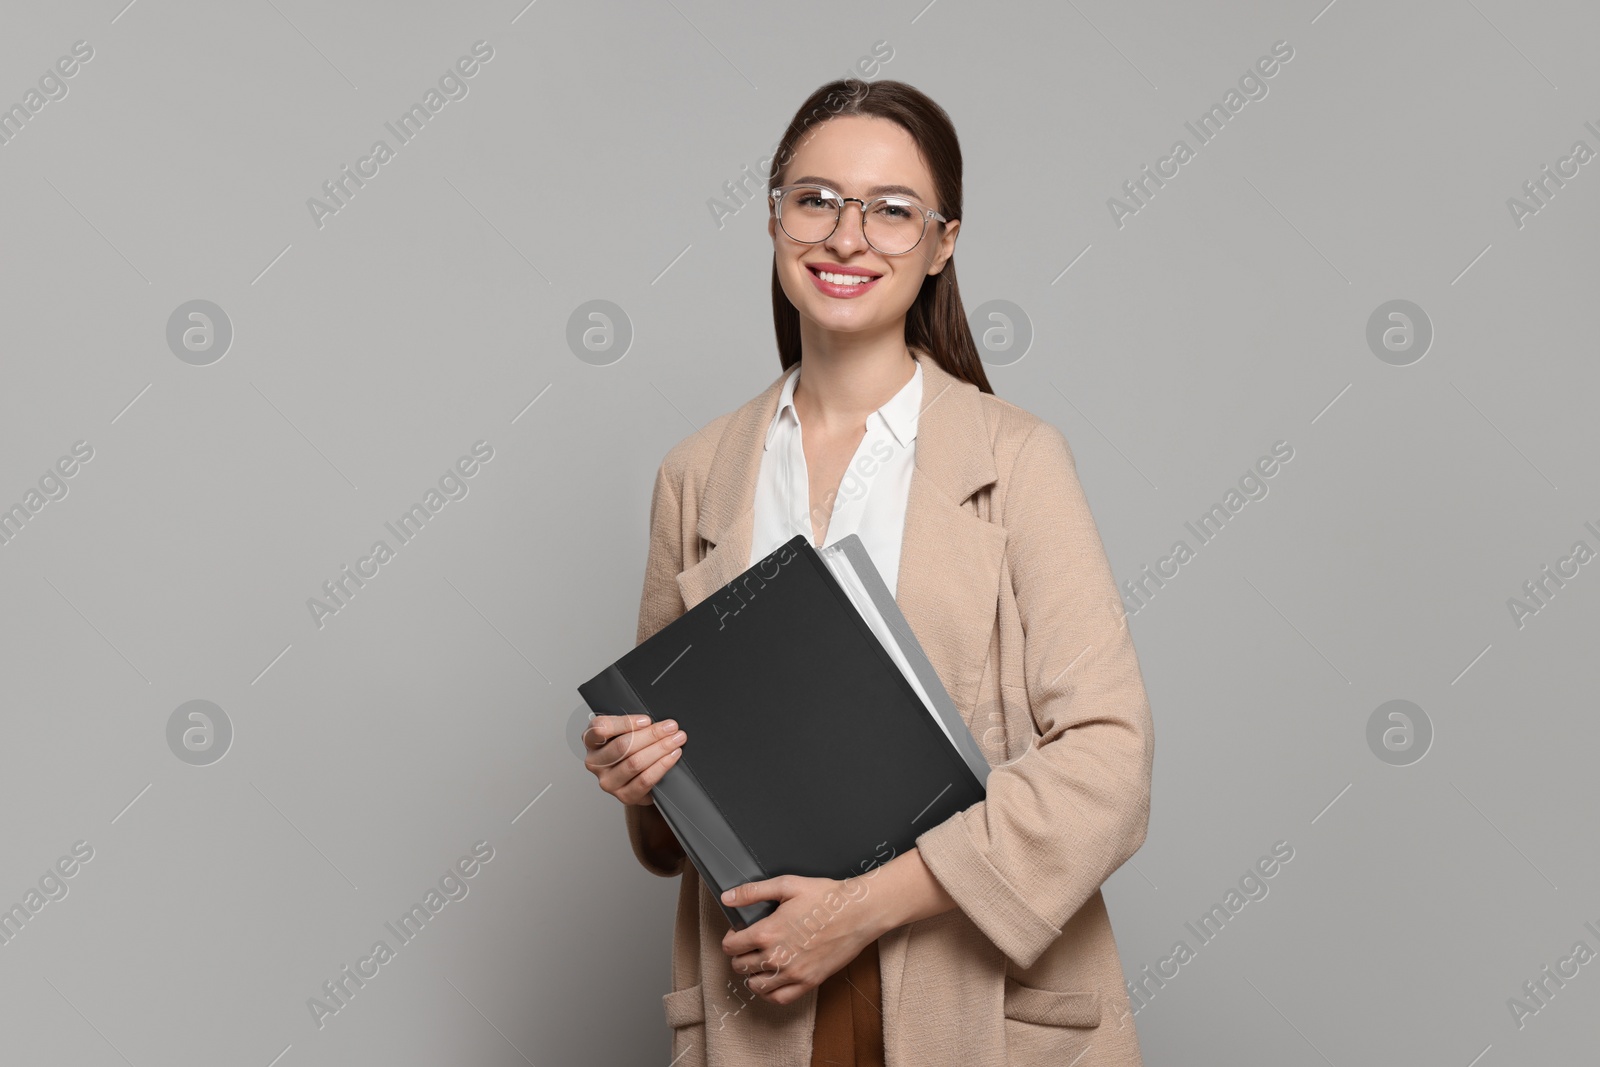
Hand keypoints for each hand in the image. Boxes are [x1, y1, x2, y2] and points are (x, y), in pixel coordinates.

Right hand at [583, 714, 686, 805]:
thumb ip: (632, 724)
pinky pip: (644, 781)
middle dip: (651, 735)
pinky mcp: (623, 796)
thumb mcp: (624, 732)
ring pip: (635, 763)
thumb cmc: (629, 748)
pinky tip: (672, 756)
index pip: (601, 728)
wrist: (634, 777)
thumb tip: (658, 722)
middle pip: (623, 746)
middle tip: (671, 727)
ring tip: (676, 740)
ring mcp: (607, 781)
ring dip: (660, 749)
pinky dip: (661, 766)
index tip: (647, 720)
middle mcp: (595, 762)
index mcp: (591, 741)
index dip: (625, 723)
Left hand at [719, 874, 881, 1005]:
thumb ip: (753, 892)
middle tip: (750, 946)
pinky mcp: (808, 982)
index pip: (731, 947)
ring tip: (759, 963)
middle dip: (740, 955)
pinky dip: (769, 993)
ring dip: (752, 975)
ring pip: (755, 986)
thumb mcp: (787, 885)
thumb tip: (728, 898)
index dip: (731, 939)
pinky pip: (779, 998)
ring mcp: (793, 973)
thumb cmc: (826, 897)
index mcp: (767, 932)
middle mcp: (776, 957)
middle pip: (740, 967)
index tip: (738, 934)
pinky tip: (772, 981)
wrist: (858, 912)